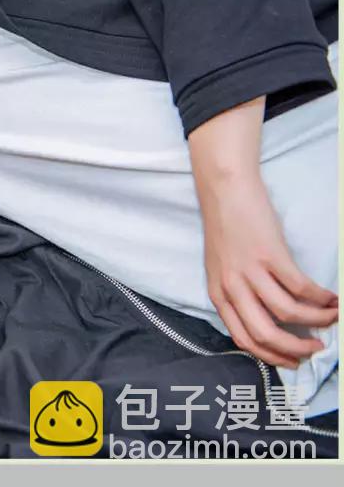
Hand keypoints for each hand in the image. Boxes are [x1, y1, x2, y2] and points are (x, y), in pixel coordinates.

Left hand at [197, 171, 337, 368]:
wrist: (224, 190)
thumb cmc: (227, 227)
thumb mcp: (222, 267)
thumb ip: (238, 294)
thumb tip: (269, 321)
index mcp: (219, 293)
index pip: (244, 339)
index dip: (272, 356)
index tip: (293, 361)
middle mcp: (231, 286)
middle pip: (265, 334)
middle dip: (296, 350)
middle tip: (316, 349)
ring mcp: (250, 271)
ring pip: (288, 314)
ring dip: (317, 321)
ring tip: (332, 318)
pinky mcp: (269, 255)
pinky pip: (301, 288)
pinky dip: (321, 298)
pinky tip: (331, 298)